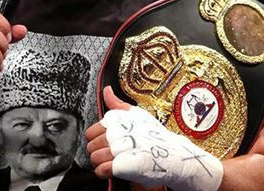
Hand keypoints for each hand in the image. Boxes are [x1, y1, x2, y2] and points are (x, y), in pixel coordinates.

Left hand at [86, 86, 223, 190]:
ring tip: (111, 162)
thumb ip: (118, 104)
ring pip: (94, 157)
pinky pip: (101, 169)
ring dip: (100, 162)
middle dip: (97, 151)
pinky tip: (111, 171)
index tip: (106, 143)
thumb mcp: (137, 115)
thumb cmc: (156, 136)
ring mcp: (118, 149)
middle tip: (109, 154)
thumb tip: (107, 91)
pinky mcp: (121, 165)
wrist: (173, 155)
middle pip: (91, 146)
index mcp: (116, 120)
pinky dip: (103, 172)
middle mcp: (115, 133)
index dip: (97, 139)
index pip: (90, 132)